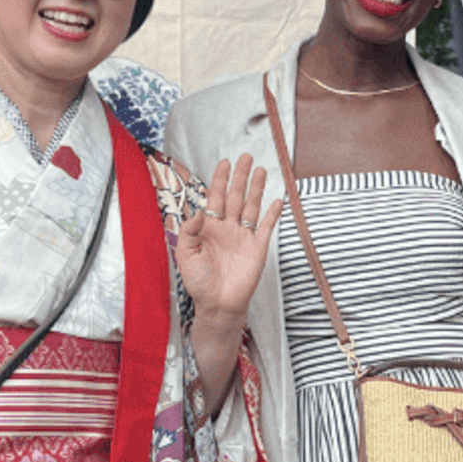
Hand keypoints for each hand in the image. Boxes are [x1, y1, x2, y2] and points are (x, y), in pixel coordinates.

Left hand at [175, 156, 281, 331]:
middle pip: (236, 196)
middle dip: (240, 177)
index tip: (224, 163)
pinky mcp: (258, 248)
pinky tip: (277, 200)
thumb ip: (188, 231)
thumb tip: (199, 210)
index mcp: (209, 228)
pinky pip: (267, 227)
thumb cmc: (199, 282)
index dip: (220, 180)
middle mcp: (228, 228)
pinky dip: (272, 213)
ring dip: (256, 188)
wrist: (218, 305)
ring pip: (252, 207)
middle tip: (246, 157)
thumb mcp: (185, 255)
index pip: (215, 198)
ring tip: (261, 170)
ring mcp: (244, 236)